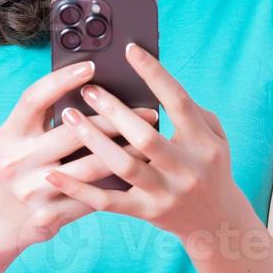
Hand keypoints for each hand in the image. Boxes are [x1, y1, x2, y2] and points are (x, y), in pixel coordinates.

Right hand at [0, 58, 158, 258]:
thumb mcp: (20, 139)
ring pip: (89, 167)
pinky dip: (118, 183)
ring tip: (150, 140)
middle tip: (147, 110)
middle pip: (71, 132)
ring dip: (124, 152)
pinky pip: (92, 197)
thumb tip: (92, 87)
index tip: (91, 66)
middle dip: (113, 119)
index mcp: (9, 134)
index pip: (33, 99)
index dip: (61, 80)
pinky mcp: (49, 214)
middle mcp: (16, 161)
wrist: (1, 219)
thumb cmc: (21, 165)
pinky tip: (139, 171)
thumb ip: (46, 117)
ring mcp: (32, 189)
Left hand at [44, 41, 236, 242]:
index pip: (178, 101)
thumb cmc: (211, 168)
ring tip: (68, 117)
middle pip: (145, 136)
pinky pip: (108, 202)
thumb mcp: (216, 137)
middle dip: (114, 110)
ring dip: (93, 140)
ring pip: (123, 165)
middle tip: (88, 89)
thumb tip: (156, 84)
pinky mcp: (147, 213)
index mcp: (203, 142)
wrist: (217, 221)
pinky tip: (55, 175)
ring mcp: (165, 193)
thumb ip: (192, 112)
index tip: (130, 50)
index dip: (154, 74)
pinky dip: (79, 190)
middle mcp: (186, 168)